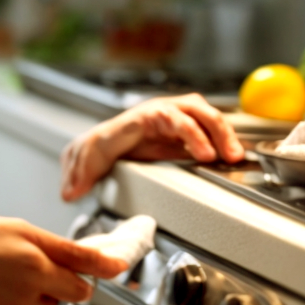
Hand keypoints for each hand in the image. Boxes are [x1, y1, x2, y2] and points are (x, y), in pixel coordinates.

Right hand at [0, 216, 128, 304]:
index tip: (114, 269)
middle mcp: (28, 298)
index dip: (94, 271)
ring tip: (2, 277)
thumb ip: (59, 245)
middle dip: (56, 283)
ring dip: (34, 299)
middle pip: (65, 298)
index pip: (83, 279)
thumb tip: (99, 259)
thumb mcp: (10, 227)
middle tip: (29, 263)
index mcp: (35, 267)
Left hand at [60, 94, 243, 200]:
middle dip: (211, 131)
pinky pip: (208, 126)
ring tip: (234, 156)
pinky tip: (232, 155)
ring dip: (222, 133)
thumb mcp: (86, 156)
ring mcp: (173, 116)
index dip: (187, 134)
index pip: (161, 118)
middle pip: (190, 111)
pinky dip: (223, 138)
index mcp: (135, 119)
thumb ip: (79, 173)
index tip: (204, 154)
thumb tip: (69, 193)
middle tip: (222, 156)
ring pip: (203, 114)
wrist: (108, 138)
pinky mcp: (185, 126)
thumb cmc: (101, 144)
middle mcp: (157, 112)